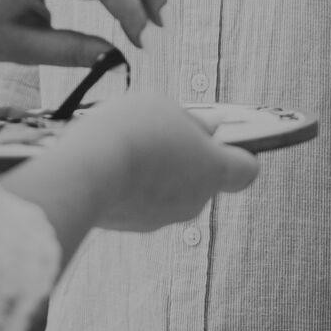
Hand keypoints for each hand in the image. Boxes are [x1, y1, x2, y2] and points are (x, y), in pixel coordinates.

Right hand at [58, 94, 260, 232]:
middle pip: (203, 176)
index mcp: (214, 170)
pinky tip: (110, 163)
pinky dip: (131, 183)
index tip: (219, 135)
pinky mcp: (131, 225)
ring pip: (169, 188)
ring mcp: (162, 217)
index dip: (237, 150)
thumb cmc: (131, 132)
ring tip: (128, 144)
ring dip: (156, 168)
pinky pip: (140, 199)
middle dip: (186, 154)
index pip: (246, 169)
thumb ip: (190, 120)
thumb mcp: (165, 106)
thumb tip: (205, 130)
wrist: (84, 172)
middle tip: (161, 129)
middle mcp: (195, 200)